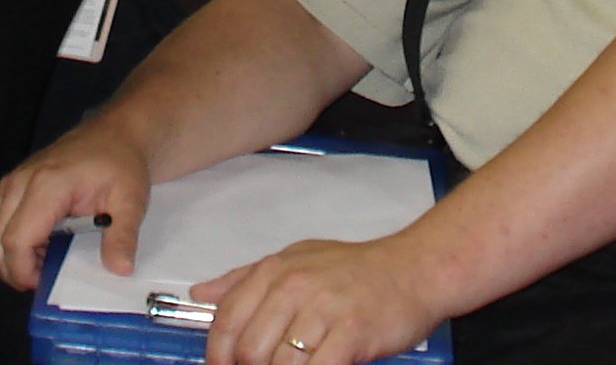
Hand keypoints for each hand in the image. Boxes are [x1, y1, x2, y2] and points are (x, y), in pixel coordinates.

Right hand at [0, 118, 154, 291]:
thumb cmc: (120, 163)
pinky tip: (42, 243)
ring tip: (47, 257)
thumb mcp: (131, 200)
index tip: (47, 284)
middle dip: (15, 271)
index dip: (25, 273)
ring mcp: (11, 183)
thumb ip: (123, 236)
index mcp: (46, 185)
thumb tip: (120, 268)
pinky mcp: (10, 188)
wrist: (114, 133)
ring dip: (11, 259)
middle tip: (47, 275)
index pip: (15, 242)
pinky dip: (10, 244)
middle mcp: (19, 182)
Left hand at [192, 234, 445, 364]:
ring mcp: (323, 311)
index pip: (226, 321)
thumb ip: (245, 278)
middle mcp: (294, 287)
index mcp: (275, 271)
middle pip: (248, 351)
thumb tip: (201, 293)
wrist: (414, 270)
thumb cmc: (356, 270)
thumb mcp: (297, 260)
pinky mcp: (350, 335)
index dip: (217, 356)